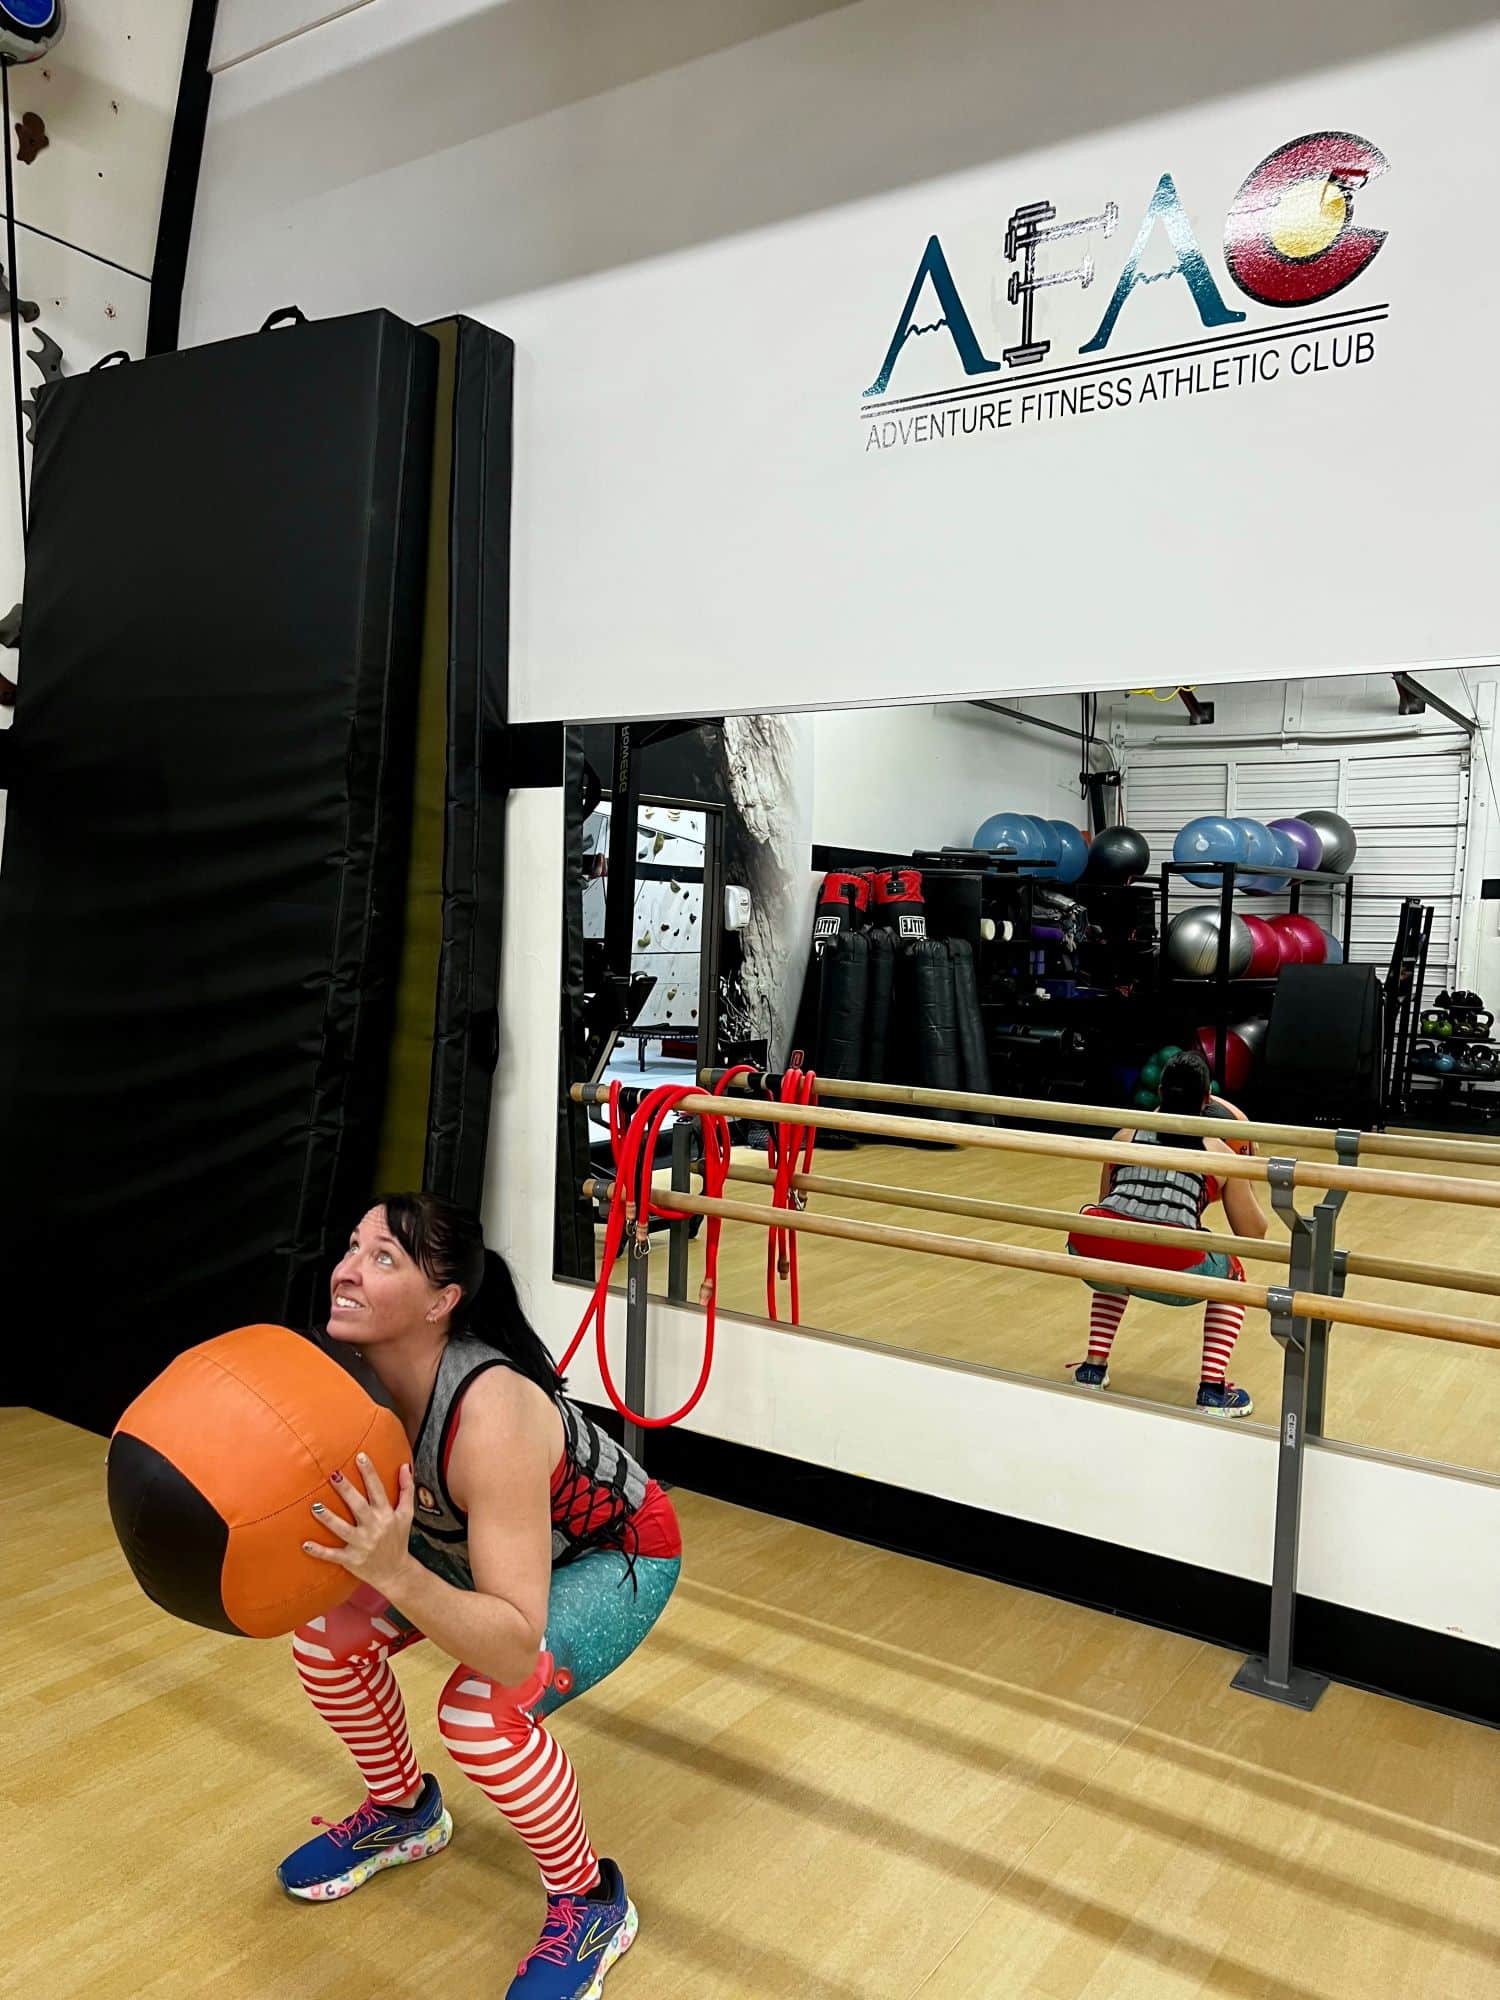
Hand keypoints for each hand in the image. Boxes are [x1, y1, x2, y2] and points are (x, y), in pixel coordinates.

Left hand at [304, 1454, 415, 1599]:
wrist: (396, 1573)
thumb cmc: (399, 1540)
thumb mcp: (407, 1515)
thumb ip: (406, 1489)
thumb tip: (406, 1465)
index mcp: (386, 1515)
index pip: (378, 1490)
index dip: (370, 1473)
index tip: (360, 1456)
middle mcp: (374, 1528)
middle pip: (358, 1506)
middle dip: (346, 1491)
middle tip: (333, 1474)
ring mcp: (361, 1545)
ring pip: (343, 1530)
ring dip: (329, 1519)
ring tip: (315, 1506)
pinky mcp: (351, 1560)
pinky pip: (333, 1556)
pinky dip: (319, 1551)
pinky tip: (305, 1544)